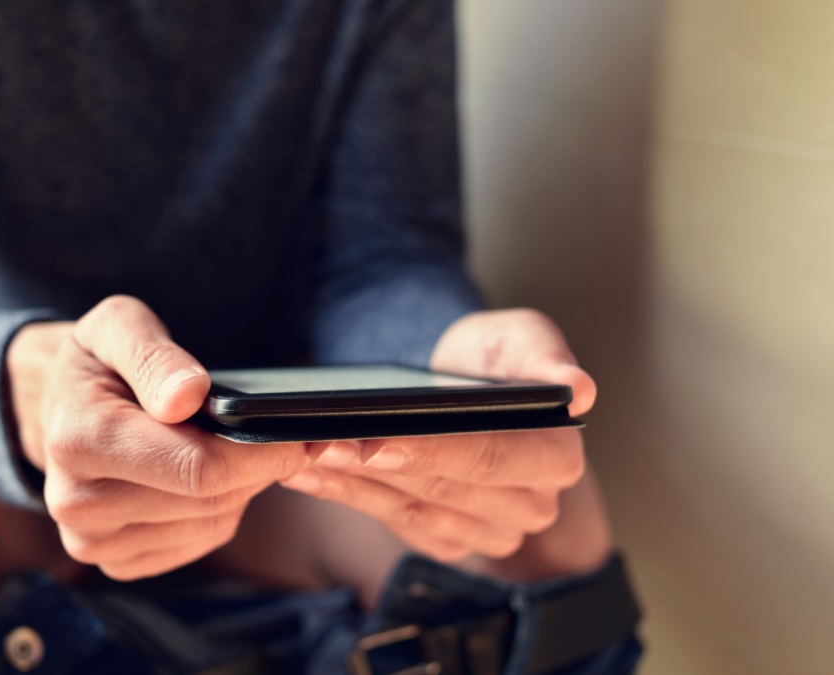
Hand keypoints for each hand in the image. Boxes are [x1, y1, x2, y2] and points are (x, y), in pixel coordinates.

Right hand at [6, 296, 308, 579]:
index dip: (260, 452)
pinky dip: (220, 509)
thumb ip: (154, 355)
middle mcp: (76, 504)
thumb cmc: (98, 361)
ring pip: (211, 523)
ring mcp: (93, 541)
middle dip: (258, 466)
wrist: (60, 405)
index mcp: (78, 441)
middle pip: (210, 499)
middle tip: (285, 435)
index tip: (298, 433)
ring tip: (239, 446)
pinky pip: (199, 542)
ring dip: (241, 487)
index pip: (196, 466)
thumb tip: (188, 396)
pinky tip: (210, 477)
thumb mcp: (118, 326)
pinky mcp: (116, 561)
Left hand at [281, 309, 610, 572]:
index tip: (379, 441)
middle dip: (377, 468)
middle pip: (444, 491)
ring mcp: (490, 532)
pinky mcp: (449, 541)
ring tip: (301, 455)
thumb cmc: (489, 356)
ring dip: (351, 485)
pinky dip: (346, 497)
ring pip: (412, 512)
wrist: (457, 382)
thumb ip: (544, 356)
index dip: (435, 452)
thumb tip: (578, 388)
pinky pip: (394, 524)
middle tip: (319, 444)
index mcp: (557, 456)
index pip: (492, 458)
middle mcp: (531, 505)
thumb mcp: (518, 336)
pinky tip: (305, 476)